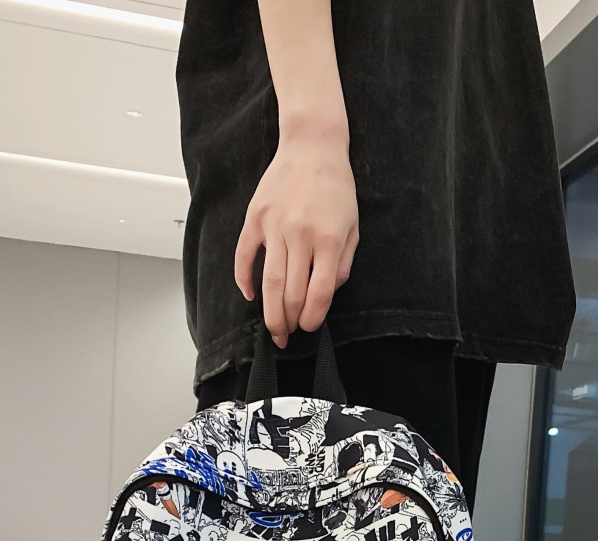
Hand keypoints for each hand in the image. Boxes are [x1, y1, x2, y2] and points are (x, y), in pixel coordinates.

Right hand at [235, 131, 358, 347]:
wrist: (312, 146)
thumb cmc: (336, 188)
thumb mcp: (353, 227)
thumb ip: (342, 264)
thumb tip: (326, 294)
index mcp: (328, 240)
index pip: (319, 293)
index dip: (313, 318)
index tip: (309, 327)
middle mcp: (300, 236)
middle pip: (290, 293)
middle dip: (289, 322)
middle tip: (287, 336)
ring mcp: (274, 227)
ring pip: (268, 282)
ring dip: (269, 312)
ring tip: (272, 329)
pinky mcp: (255, 218)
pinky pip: (244, 256)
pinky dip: (244, 280)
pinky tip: (250, 295)